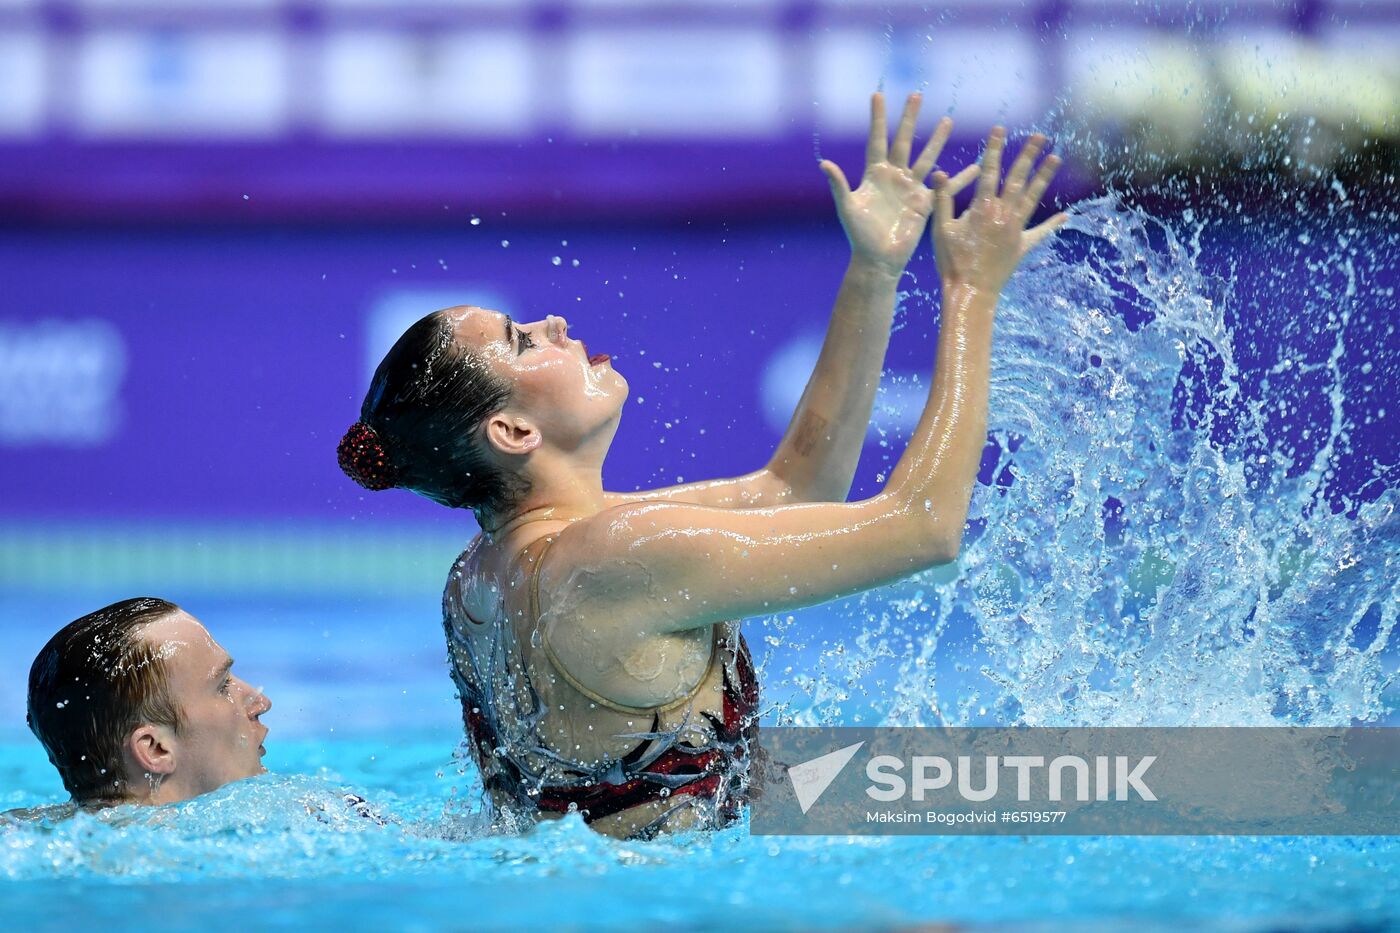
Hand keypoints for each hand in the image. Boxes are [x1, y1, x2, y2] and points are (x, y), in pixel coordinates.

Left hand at [820, 92, 952, 276]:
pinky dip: (960, 178)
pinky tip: (975, 167)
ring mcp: (910, 188)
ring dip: (937, 140)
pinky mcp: (924, 203)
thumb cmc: (859, 236)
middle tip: (917, 95)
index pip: (876, 140)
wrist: (879, 260)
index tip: (878, 95)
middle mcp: (893, 177)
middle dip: (910, 119)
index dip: (877, 118)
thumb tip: (824, 163)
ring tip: (948, 120)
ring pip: (926, 158)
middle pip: (904, 141)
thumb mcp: (847, 209)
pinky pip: (945, 187)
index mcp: (874, 175)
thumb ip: (839, 185)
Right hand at [930, 128, 1066, 293]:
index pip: (990, 171)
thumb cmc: (951, 261)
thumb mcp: (941, 229)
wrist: (970, 290)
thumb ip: (943, 199)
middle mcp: (1002, 214)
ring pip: (1032, 197)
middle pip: (1018, 178)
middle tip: (1040, 136)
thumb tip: (939, 172)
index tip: (1000, 129)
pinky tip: (1065, 216)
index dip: (995, 149)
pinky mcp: (1022, 246)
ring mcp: (1015, 230)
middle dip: (1028, 155)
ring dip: (1044, 176)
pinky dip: (1052, 224)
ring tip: (1056, 157)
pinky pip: (1040, 233)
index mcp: (982, 208)